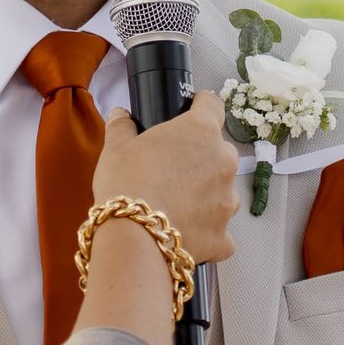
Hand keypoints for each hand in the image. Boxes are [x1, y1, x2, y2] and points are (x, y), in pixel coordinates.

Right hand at [90, 93, 238, 264]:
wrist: (134, 239)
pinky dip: (207, 231)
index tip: (193, 110)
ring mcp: (228, 200)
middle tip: (170, 169)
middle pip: (218, 151)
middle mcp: (223, 162)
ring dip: (205, 194)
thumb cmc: (127, 185)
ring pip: (222, 190)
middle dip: (199, 158)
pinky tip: (185, 232)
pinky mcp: (223, 235)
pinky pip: (221, 231)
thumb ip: (122, 127)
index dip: (201, 106)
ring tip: (175, 204)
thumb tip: (120, 116)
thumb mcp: (115, 148)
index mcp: (200, 131)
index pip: (213, 105)